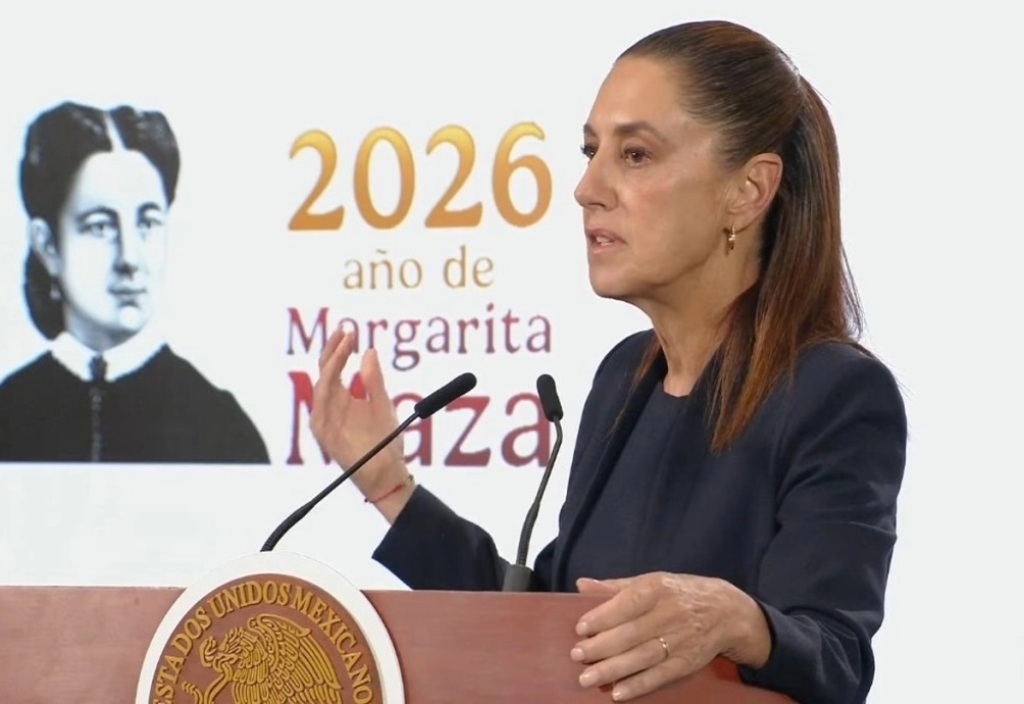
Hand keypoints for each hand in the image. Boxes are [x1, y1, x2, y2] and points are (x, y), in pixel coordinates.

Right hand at [310, 327, 408, 502]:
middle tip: (345, 331)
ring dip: (331, 362)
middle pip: (324, 371)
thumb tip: (369, 351)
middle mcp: (331, 406)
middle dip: (333, 349)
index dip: (340, 348)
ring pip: (321, 383)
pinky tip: (337, 367)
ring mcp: (325, 418)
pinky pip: (321, 403)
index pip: (334, 367)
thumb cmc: (385, 442)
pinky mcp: (323, 432)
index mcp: (343, 398)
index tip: (351, 331)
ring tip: (344, 344)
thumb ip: (374, 379)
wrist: (386, 471)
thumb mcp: (382, 404)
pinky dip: (328, 383)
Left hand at [571, 572, 769, 700]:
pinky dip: (638, 685)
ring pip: (641, 658)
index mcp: (657, 589)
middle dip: (601, 647)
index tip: (580, 629)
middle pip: (630, 634)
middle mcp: (669, 614)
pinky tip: (617, 693)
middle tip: (576, 655)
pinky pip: (659, 676)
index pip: (626, 604)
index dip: (602, 617)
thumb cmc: (680, 593)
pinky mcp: (686, 663)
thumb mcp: (652, 581)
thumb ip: (615, 586)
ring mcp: (679, 641)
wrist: (728, 612)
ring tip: (587, 678)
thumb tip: (582, 585)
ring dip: (612, 670)